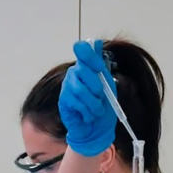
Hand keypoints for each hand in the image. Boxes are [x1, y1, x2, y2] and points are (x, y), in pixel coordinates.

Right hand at [58, 40, 116, 156]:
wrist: (97, 130)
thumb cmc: (103, 107)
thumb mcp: (108, 85)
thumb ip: (101, 66)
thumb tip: (96, 42)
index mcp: (86, 67)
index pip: (82, 50)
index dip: (90, 57)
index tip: (99, 68)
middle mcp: (74, 74)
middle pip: (83, 70)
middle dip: (96, 87)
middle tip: (101, 98)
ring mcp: (67, 87)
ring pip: (81, 89)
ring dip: (93, 103)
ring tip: (96, 111)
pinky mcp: (63, 101)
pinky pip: (76, 102)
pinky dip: (87, 111)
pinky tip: (88, 116)